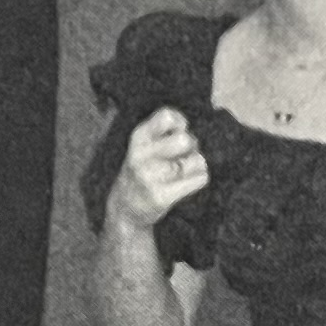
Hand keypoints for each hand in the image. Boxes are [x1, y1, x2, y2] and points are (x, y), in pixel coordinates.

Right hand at [108, 107, 210, 232]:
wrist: (125, 209)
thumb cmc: (142, 170)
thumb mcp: (143, 144)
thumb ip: (164, 130)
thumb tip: (187, 125)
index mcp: (138, 137)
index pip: (168, 117)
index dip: (181, 122)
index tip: (178, 132)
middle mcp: (142, 155)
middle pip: (185, 139)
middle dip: (192, 146)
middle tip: (183, 155)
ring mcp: (151, 176)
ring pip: (197, 159)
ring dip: (196, 164)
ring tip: (182, 171)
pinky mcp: (163, 196)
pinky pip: (200, 179)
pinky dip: (198, 179)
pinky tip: (185, 184)